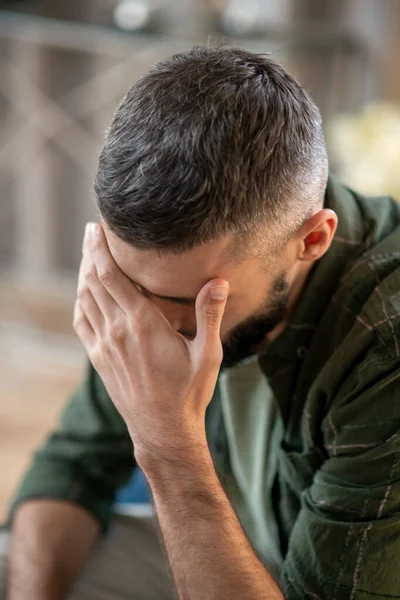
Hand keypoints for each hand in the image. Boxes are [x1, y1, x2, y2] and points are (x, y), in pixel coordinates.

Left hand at [73, 223, 228, 460]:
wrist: (163, 431)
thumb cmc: (189, 393)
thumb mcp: (207, 354)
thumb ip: (210, 315)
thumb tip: (219, 281)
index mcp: (142, 324)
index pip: (112, 276)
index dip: (101, 249)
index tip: (96, 229)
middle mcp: (117, 331)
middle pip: (94, 281)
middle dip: (90, 253)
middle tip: (91, 233)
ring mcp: (104, 346)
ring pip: (85, 299)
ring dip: (83, 274)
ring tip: (88, 256)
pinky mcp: (99, 359)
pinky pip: (82, 322)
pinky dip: (81, 301)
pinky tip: (84, 294)